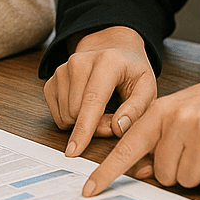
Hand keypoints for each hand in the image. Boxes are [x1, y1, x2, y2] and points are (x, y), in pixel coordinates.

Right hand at [43, 26, 156, 156]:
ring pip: (66, 116)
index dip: (84, 128)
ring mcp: (63, 69)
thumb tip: (118, 128)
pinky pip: (58, 115)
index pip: (93, 100)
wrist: (114, 50)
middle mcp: (80, 61)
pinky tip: (85, 106)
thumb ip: (137, 109)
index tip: (75, 150)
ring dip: (84, 123)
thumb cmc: (131, 71)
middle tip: (112, 116)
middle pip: (77, 113)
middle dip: (95, 126)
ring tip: (101, 108)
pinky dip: (72, 119)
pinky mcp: (52, 80)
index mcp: (107, 61)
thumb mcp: (147, 88)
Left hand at [81, 67, 199, 194]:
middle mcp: (177, 119)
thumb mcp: (177, 113)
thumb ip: (156, 140)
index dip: (107, 172)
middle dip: (177, 170)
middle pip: (162, 174)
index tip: (90, 189)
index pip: (127, 147)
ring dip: (198, 172)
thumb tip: (140, 170)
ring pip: (186, 180)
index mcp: (159, 111)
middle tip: (192, 150)